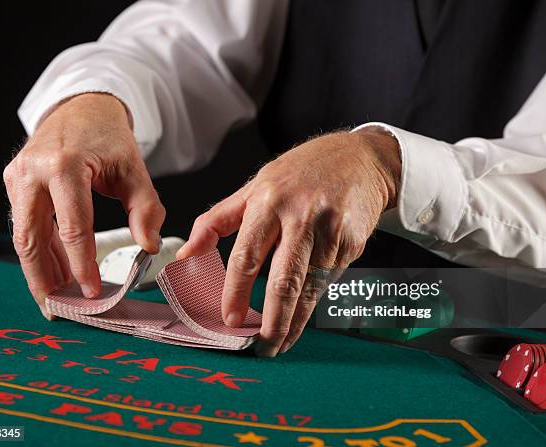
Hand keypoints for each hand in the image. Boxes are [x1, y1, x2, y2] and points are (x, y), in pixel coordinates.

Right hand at [4, 93, 164, 318]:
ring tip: (59, 297)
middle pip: (31, 238)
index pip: (72, 226)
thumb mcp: (135, 170)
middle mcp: (32, 172)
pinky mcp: (15, 183)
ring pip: (24, 236)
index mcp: (63, 165)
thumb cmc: (109, 138)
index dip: (82, 264)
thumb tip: (148, 248)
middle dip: (44, 279)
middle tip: (60, 309)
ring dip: (40, 270)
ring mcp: (18, 177)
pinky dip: (42, 251)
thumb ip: (146, 209)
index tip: (93, 292)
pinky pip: (27, 225)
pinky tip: (57, 272)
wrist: (81, 108)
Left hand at [177, 127, 400, 355]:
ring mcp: (330, 231)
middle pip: (284, 280)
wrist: (359, 160)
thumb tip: (186, 255)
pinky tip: (302, 314)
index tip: (230, 319)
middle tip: (262, 347)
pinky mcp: (352, 243)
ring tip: (280, 342)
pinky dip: (313, 300)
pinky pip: (329, 279)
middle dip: (274, 321)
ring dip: (295, 321)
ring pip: (310, 287)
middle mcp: (300, 216)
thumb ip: (217, 221)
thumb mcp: (254, 187)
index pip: (247, 255)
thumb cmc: (300, 173)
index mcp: (268, 201)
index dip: (236, 291)